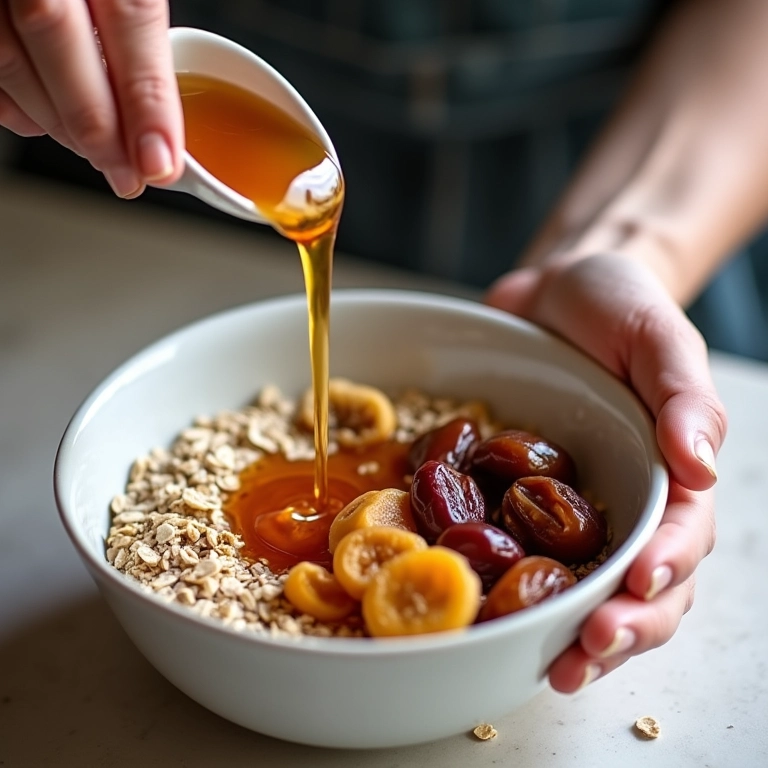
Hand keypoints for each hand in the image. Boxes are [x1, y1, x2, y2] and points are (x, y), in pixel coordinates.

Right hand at [0, 0, 182, 197]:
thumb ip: (138, 13)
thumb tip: (163, 106)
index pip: (129, 16)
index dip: (146, 99)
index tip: (161, 160)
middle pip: (57, 40)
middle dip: (98, 127)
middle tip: (128, 178)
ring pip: (9, 56)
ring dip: (57, 122)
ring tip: (98, 155)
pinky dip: (12, 102)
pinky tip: (42, 122)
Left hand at [486, 254, 725, 691]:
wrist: (554, 294)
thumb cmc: (618, 307)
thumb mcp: (658, 336)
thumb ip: (684, 397)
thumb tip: (702, 466)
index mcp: (669, 472)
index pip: (680, 535)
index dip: (666, 567)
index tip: (638, 584)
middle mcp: (627, 502)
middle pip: (642, 586)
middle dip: (623, 626)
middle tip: (587, 653)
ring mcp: (575, 508)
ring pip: (588, 588)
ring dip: (576, 634)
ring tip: (555, 667)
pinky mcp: (521, 501)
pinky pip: (524, 555)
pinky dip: (519, 594)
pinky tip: (496, 622)